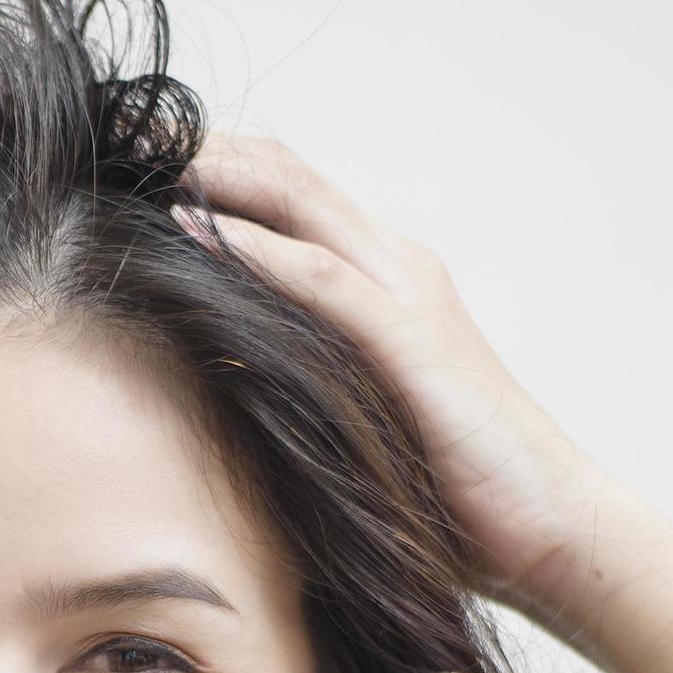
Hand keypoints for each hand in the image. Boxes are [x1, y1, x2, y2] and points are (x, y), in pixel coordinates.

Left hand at [174, 131, 668, 633]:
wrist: (553, 530)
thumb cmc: (452, 491)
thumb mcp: (353, 418)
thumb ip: (297, 381)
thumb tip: (214, 381)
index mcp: (382, 281)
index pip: (289, 194)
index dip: (214, 169)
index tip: (133, 166)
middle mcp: (395, 269)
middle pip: (286, 174)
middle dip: (202, 151)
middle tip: (119, 142)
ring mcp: (407, 298)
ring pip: (300, 203)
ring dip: (217, 176)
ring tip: (142, 162)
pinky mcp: (413, 342)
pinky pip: (322, 278)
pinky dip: (258, 250)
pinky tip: (200, 230)